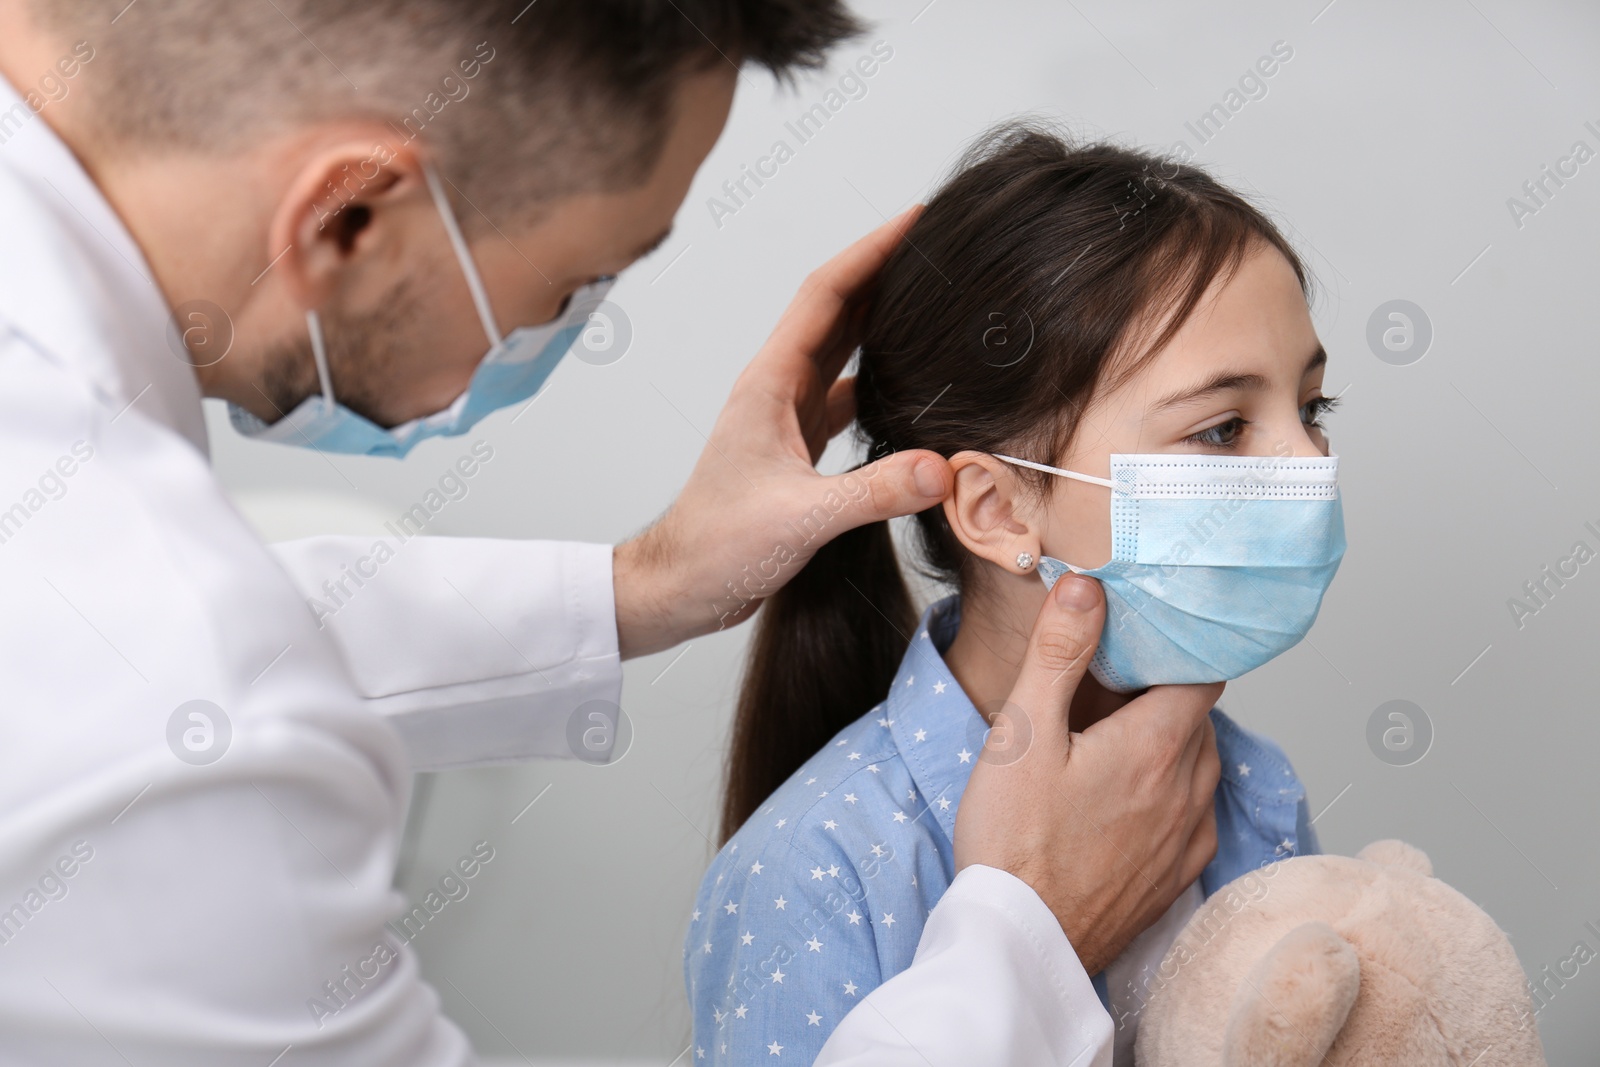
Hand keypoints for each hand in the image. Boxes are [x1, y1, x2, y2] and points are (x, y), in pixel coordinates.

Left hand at [612, 207, 951, 658]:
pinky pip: (846, 395)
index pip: (826, 295)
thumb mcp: (801, 519)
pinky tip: (911, 385)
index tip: (915, 220)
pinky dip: (879, 379)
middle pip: (837, 310)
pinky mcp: (797, 448)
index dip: (871, 252)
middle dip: (884, 270)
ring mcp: (786, 416)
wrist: (683, 585)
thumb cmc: (717, 547)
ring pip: (842, 350)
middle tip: (936, 243)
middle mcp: (777, 389)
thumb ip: (872, 493)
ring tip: (930, 298)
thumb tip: (941, 468)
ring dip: (881, 319)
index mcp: (769, 384)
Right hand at [953, 574, 1222, 974]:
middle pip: (1198, 717)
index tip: (1143, 637)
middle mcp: (1187, 790)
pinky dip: (1169, 793)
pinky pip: (1193, 814)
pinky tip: (1123, 797)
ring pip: (1198, 765)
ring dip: (1169, 743)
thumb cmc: (1013, 844)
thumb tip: (1086, 588)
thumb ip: (1058, 655)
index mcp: (1156, 746)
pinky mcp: (1175, 876)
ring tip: (1113, 736)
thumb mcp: (1022, 733)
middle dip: (1164, 692)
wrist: (1020, 944)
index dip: (1177, 648)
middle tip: (1113, 682)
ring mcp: (1187, 838)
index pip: (1202, 672)